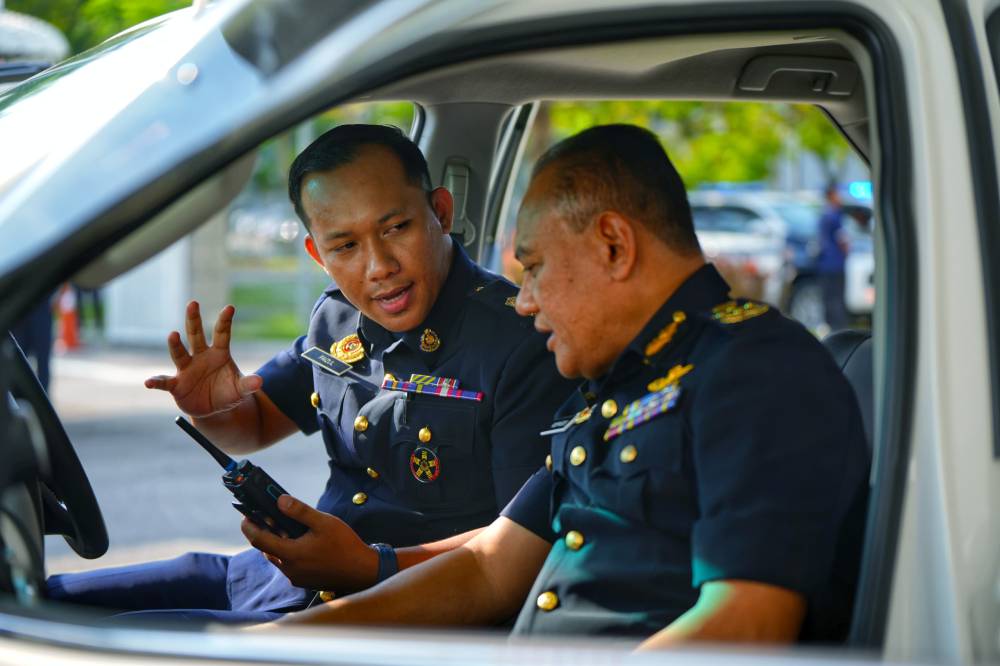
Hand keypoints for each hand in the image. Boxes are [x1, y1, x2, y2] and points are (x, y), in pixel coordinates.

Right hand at [144, 301, 261, 416]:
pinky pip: (164, 381)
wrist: (214, 409)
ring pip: (179, 353)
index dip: (225, 321)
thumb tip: (259, 383)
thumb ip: (248, 385)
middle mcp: (200, 356)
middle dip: (194, 319)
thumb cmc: (228, 393)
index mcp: (219, 353)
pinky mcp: (176, 384)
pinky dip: (156, 382)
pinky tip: (149, 383)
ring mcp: (187, 369)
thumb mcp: (240, 390)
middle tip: (193, 303)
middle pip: (196, 335)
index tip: (230, 307)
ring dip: (175, 344)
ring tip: (173, 334)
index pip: (222, 334)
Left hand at [241, 495, 378, 592]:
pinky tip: (299, 541)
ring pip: (277, 558)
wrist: (362, 572)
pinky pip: (287, 565)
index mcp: (291, 554)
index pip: (259, 540)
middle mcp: (289, 569)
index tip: (245, 515)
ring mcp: (296, 577)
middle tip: (265, 517)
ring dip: (276, 543)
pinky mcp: (303, 581)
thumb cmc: (345, 545)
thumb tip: (279, 500)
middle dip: (263, 532)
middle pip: (266, 549)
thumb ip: (300, 511)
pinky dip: (287, 552)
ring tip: (284, 527)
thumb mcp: (324, 522)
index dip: (249, 526)